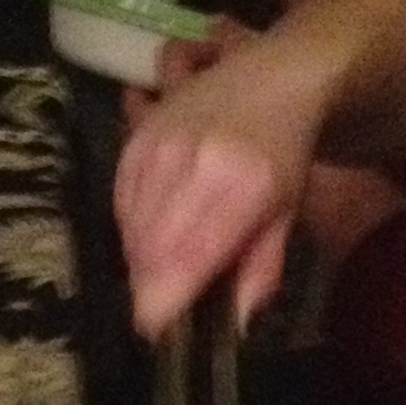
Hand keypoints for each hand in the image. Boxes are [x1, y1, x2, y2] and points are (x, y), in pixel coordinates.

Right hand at [112, 33, 320, 333]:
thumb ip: (260, 269)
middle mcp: (193, 163)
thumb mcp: (285, 213)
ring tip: (167, 259)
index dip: (162, 300)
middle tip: (168, 296)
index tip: (155, 328)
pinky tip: (154, 227)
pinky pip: (120, 204)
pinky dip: (133, 226)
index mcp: (240, 185)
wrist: (273, 76)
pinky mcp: (135, 140)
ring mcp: (159, 147)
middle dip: (153, 283)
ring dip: (142, 257)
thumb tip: (233, 324)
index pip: (185, 256)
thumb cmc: (283, 151)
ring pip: (132, 230)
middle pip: (150, 250)